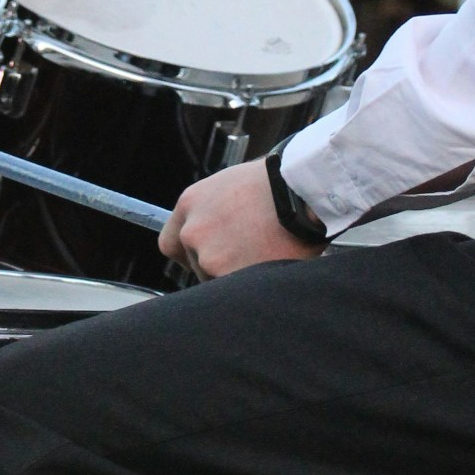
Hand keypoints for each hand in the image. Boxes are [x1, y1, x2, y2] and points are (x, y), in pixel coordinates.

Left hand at [161, 158, 320, 280]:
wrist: (303, 189)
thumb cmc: (280, 182)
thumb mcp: (233, 186)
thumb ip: (214, 212)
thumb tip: (218, 233)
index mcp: (190, 203)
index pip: (171, 243)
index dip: (191, 254)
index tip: (208, 257)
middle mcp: (192, 230)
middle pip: (196, 265)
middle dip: (220, 265)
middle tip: (250, 255)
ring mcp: (207, 254)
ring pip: (216, 280)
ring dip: (237, 275)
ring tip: (266, 255)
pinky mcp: (226, 274)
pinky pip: (233, 292)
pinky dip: (250, 288)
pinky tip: (270, 267)